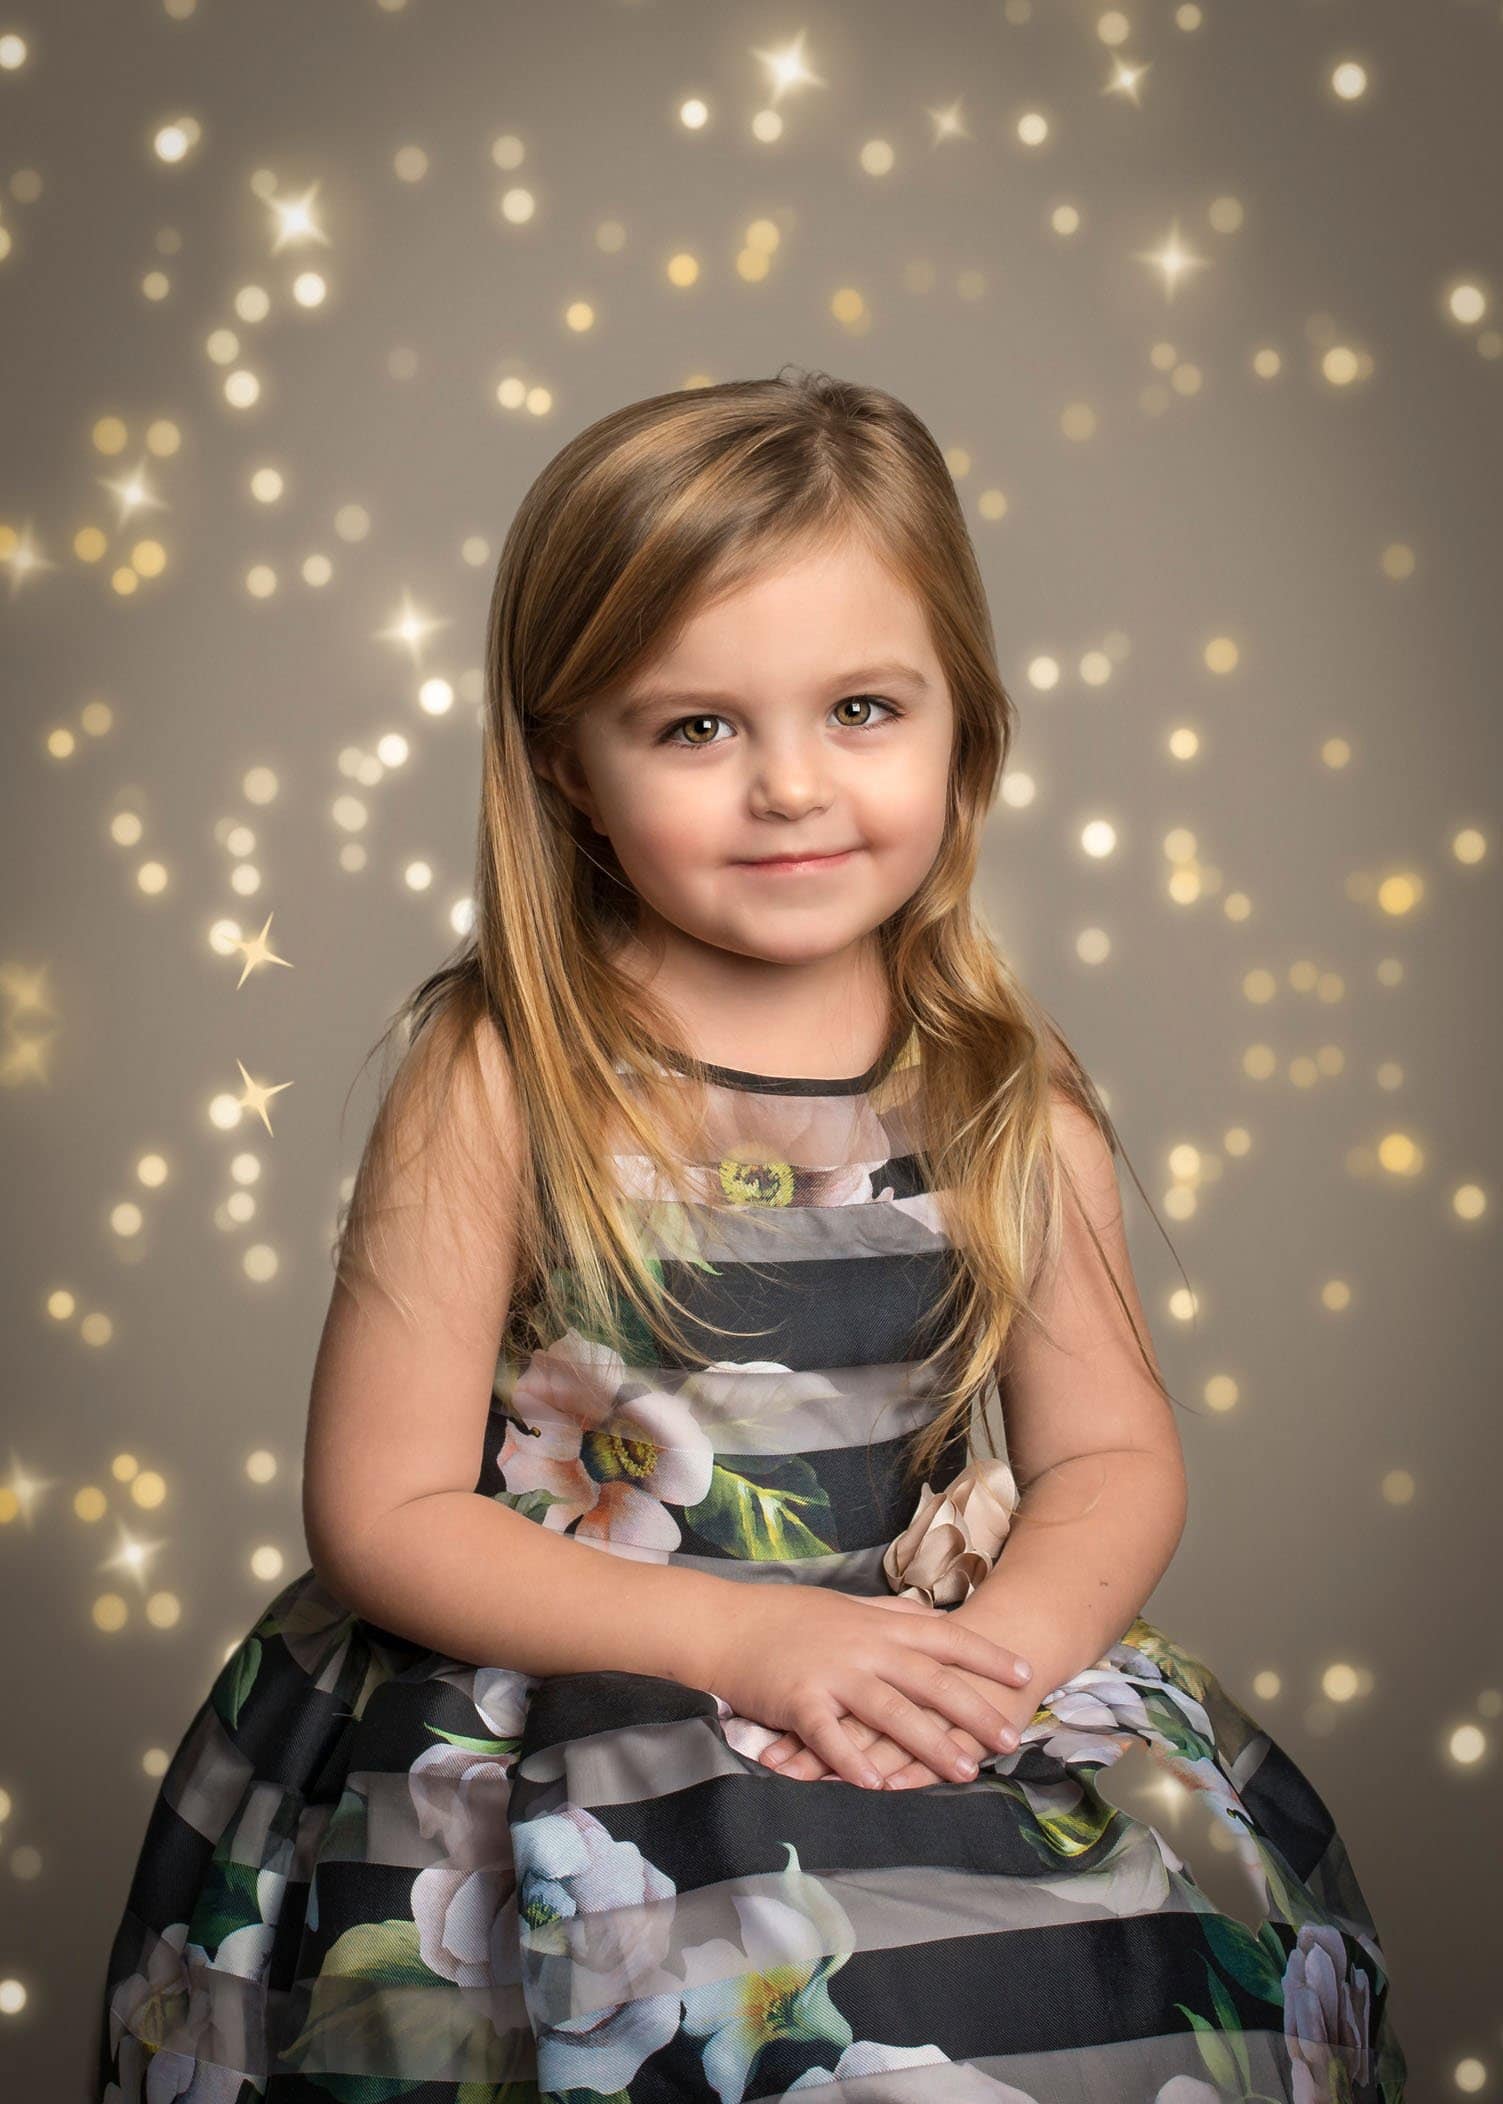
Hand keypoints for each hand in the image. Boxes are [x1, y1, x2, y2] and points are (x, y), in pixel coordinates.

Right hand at [702, 1580, 1033, 1789]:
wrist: (725, 1624)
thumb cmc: (786, 1617)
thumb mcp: (845, 1605)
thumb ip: (889, 1612)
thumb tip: (928, 1614)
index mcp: (877, 1624)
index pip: (944, 1638)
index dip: (985, 1656)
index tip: (1024, 1673)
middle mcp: (862, 1647)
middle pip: (929, 1680)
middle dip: (974, 1710)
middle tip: (1011, 1736)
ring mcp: (832, 1673)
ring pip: (891, 1710)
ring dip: (931, 1743)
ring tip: (966, 1771)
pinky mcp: (799, 1699)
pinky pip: (831, 1734)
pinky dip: (853, 1760)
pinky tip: (877, 1785)